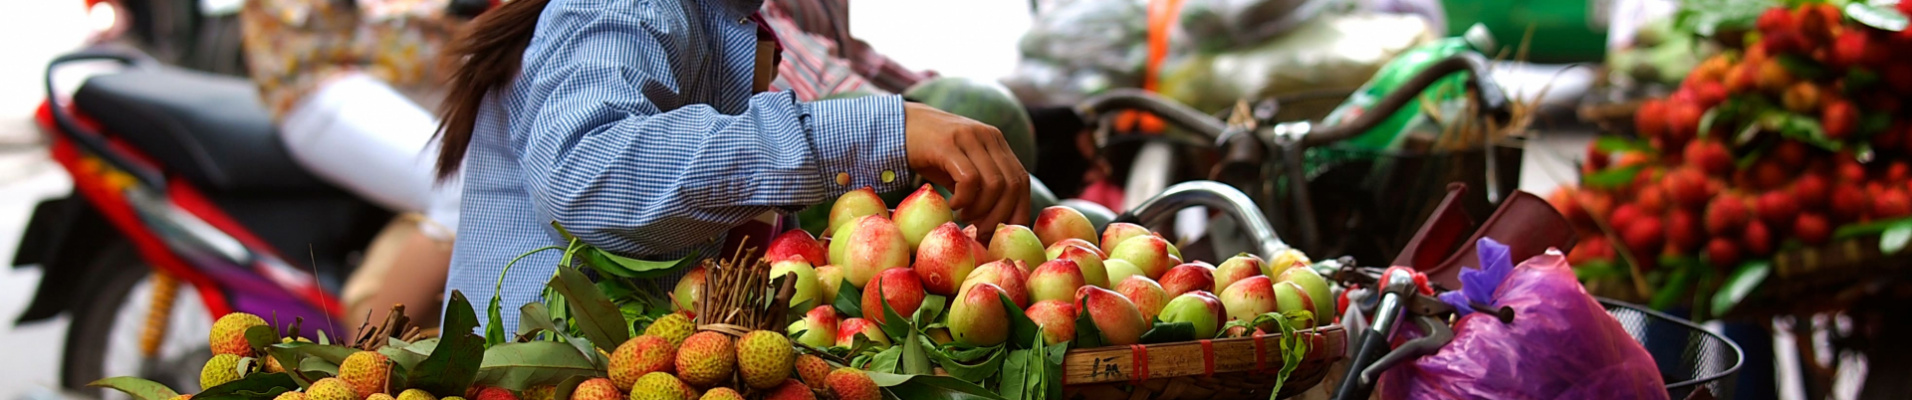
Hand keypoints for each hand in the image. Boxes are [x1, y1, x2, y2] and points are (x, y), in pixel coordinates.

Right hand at [903, 103, 1030, 238]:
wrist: (899, 124)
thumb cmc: (931, 154)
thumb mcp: (961, 167)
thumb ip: (980, 187)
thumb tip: (994, 225)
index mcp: (996, 143)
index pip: (1021, 179)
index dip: (1018, 210)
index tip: (1005, 234)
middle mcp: (988, 137)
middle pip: (1012, 184)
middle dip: (1000, 217)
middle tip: (982, 233)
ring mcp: (969, 137)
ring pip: (994, 184)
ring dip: (981, 210)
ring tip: (964, 216)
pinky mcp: (948, 144)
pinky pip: (969, 179)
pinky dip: (964, 199)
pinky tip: (951, 204)